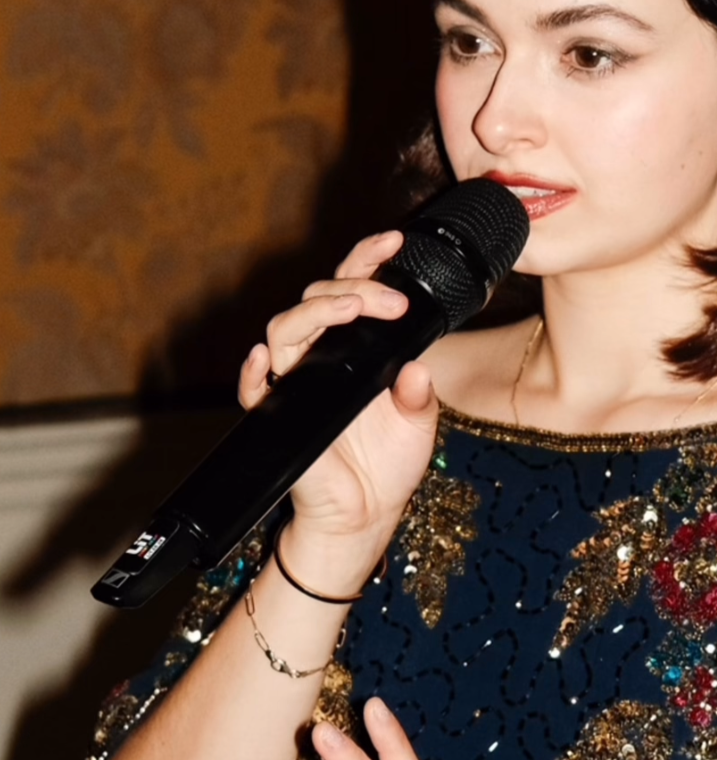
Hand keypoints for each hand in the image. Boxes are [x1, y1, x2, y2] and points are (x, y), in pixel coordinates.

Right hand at [237, 230, 439, 547]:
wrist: (365, 517)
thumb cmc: (387, 466)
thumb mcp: (419, 424)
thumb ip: (420, 396)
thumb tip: (417, 370)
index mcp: (355, 348)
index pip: (352, 289)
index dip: (367, 260)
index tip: (394, 242)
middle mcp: (321, 357)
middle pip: (316, 299)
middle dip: (352, 286)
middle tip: (389, 299)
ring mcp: (296, 383)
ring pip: (284, 329)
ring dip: (317, 312)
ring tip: (353, 308)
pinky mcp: (277, 416)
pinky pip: (254, 389)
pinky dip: (254, 373)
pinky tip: (266, 360)